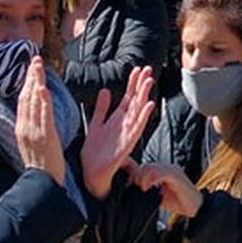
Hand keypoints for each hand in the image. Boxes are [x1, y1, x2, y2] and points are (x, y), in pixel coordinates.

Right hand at [15, 58, 65, 183]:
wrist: (42, 182)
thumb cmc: (41, 164)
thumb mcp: (33, 142)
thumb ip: (33, 127)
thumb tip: (35, 112)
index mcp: (22, 128)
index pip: (23, 100)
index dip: (26, 83)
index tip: (31, 68)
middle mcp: (25, 127)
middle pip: (26, 97)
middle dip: (30, 77)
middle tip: (35, 59)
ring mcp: (33, 131)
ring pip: (33, 102)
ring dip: (36, 83)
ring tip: (38, 66)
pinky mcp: (44, 136)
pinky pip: (43, 116)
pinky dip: (42, 102)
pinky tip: (42, 89)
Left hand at [80, 66, 155, 199]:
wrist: (91, 174)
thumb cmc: (94, 153)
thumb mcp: (96, 125)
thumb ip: (101, 109)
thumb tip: (106, 90)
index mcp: (117, 119)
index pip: (128, 97)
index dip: (133, 83)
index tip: (138, 68)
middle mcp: (125, 124)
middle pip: (136, 101)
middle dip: (141, 85)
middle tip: (148, 69)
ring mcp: (127, 133)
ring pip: (138, 111)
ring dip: (144, 96)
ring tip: (149, 81)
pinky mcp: (127, 144)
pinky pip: (137, 128)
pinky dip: (144, 117)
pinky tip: (149, 105)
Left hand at [131, 162, 202, 218]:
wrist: (196, 208)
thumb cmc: (179, 203)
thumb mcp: (158, 196)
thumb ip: (148, 191)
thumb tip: (133, 192)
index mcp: (164, 171)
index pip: (145, 167)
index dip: (135, 175)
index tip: (131, 186)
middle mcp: (168, 168)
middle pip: (146, 165)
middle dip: (137, 176)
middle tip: (136, 188)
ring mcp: (173, 170)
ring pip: (151, 167)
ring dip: (143, 178)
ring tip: (143, 188)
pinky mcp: (176, 175)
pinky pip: (160, 172)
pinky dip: (151, 179)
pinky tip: (149, 187)